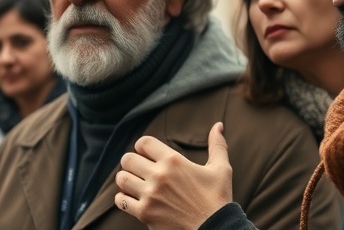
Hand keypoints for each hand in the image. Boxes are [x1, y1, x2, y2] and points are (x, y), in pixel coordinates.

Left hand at [115, 122, 232, 228]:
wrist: (215, 228)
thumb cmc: (218, 199)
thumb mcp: (221, 168)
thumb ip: (217, 144)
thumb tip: (218, 125)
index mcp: (174, 161)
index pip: (143, 143)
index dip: (142, 146)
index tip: (147, 153)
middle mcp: (159, 175)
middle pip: (128, 159)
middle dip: (131, 161)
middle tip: (137, 167)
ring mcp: (150, 195)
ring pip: (122, 179)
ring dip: (125, 179)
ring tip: (133, 182)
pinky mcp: (145, 213)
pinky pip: (121, 201)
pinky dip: (123, 199)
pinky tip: (132, 198)